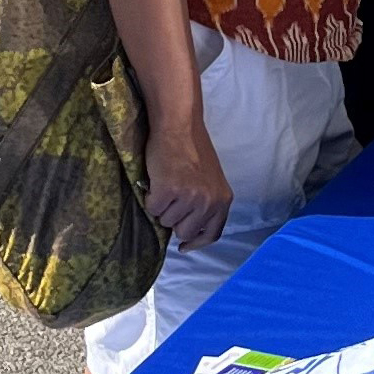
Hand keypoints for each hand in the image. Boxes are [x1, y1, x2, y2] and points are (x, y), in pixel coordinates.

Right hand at [145, 110, 231, 252]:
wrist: (179, 127)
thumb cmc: (193, 150)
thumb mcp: (210, 180)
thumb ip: (206, 203)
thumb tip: (190, 232)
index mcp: (223, 200)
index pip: (212, 233)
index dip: (196, 243)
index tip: (184, 246)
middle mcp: (209, 202)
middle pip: (184, 231)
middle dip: (174, 219)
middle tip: (173, 197)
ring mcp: (190, 198)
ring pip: (165, 221)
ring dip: (162, 206)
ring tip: (167, 183)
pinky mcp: (169, 192)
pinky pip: (152, 208)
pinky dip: (149, 197)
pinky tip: (157, 180)